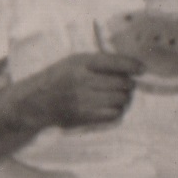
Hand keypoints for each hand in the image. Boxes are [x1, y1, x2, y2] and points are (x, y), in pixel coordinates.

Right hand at [21, 51, 140, 129]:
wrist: (35, 101)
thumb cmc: (58, 77)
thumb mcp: (73, 61)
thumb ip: (99, 62)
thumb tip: (131, 66)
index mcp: (80, 63)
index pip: (114, 62)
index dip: (132, 66)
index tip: (142, 69)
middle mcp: (82, 81)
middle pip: (122, 83)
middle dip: (128, 84)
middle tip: (127, 84)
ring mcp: (84, 100)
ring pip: (120, 100)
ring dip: (123, 98)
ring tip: (117, 95)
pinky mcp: (85, 116)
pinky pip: (113, 114)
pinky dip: (116, 110)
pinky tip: (110, 106)